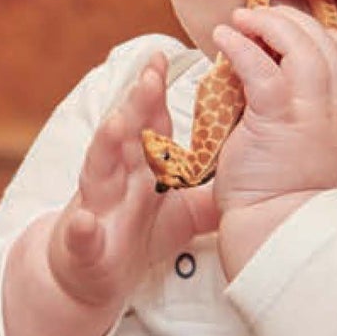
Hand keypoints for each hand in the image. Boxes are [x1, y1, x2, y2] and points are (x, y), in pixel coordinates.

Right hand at [3, 52, 218, 335]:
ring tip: (114, 124)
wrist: (89, 275)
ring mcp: (97, 207)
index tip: (169, 59)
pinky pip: (83, 235)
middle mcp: (116, 177)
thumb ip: (210, 192)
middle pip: (126, 133)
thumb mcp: (181, 213)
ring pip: (98, 169)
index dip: (160, 93)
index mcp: (140, 167)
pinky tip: (85, 222)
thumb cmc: (133, 235)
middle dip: (136, 103)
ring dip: (104, 146)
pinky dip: (82, 229)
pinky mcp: (84, 244)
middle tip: (151, 74)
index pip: (152, 123)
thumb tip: (254, 174)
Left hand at [210, 2, 336, 275]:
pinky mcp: (279, 121)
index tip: (290, 26)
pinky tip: (223, 37)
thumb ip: (298, 106)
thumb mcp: (303, 142)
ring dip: (269, 25)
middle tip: (257, 14)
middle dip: (291, 20)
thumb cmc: (277, 188)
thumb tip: (266, 67)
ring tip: (241, 19)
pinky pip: (264, 70)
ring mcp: (312, 115)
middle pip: (326, 43)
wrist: (272, 225)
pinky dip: (243, 47)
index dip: (320, 31)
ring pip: (303, 49)